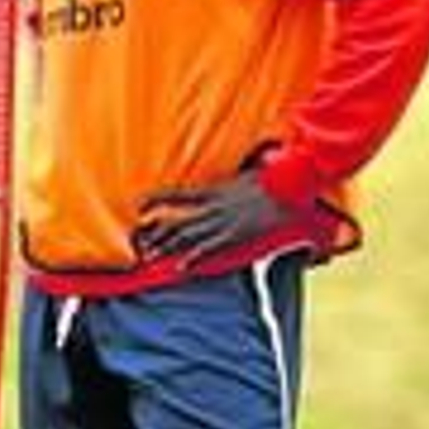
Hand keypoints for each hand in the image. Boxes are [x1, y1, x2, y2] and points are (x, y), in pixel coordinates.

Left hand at [133, 174, 293, 267]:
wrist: (290, 186)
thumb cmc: (274, 177)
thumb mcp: (250, 171)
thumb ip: (238, 170)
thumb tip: (246, 160)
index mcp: (214, 190)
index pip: (176, 195)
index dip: (156, 199)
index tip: (138, 204)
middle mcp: (213, 207)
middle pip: (177, 221)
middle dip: (156, 233)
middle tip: (139, 242)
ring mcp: (223, 222)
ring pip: (188, 236)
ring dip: (167, 247)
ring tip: (150, 256)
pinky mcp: (236, 235)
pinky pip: (210, 248)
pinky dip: (194, 258)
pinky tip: (180, 267)